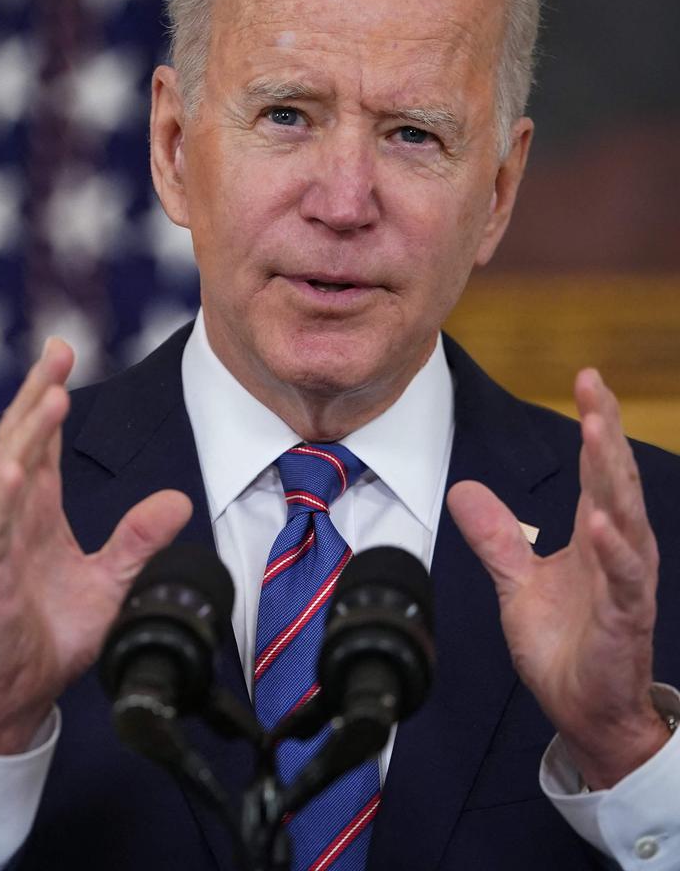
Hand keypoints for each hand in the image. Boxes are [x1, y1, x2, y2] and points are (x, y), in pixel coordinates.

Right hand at [0, 339, 191, 754]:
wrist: (20, 692)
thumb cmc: (54, 633)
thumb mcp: (111, 580)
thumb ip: (140, 538)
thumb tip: (179, 500)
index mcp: (38, 511)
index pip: (44, 442)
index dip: (51, 397)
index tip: (65, 354)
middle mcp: (14, 516)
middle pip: (23, 440)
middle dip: (40, 392)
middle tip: (59, 348)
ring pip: (7, 472)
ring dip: (28, 431)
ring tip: (51, 392)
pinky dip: (3, 494)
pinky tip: (17, 464)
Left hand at [447, 369, 667, 789]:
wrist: (585, 710)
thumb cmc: (565, 644)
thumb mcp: (517, 582)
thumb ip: (496, 536)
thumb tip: (462, 489)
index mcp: (596, 536)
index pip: (599, 469)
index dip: (595, 423)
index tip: (586, 378)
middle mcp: (618, 549)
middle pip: (615, 479)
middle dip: (606, 430)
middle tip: (595, 386)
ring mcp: (626, 581)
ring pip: (625, 517)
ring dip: (612, 473)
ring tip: (598, 429)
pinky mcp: (625, 617)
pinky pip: (624, 578)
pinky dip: (613, 549)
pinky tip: (600, 520)